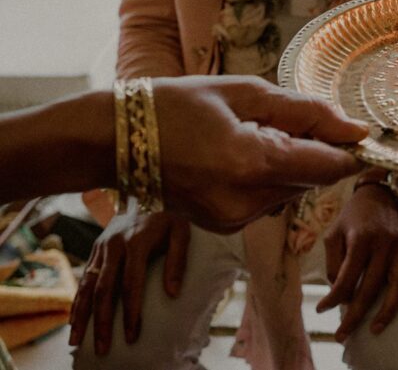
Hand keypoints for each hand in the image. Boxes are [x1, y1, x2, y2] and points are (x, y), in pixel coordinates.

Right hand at [69, 211, 189, 353]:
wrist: (148, 190)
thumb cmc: (170, 217)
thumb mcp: (181, 231)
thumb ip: (179, 260)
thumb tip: (173, 294)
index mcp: (136, 241)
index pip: (131, 284)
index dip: (131, 311)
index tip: (132, 336)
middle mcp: (113, 245)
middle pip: (104, 290)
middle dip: (102, 322)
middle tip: (102, 348)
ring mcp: (101, 247)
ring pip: (87, 286)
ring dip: (81, 316)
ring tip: (76, 342)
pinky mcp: (95, 250)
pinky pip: (83, 279)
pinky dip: (77, 301)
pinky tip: (74, 321)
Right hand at [153, 76, 367, 232]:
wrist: (115, 141)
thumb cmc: (176, 105)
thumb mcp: (245, 93)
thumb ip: (306, 111)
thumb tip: (354, 128)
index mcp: (252, 164)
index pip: (329, 166)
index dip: (350, 148)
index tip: (358, 130)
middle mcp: (246, 202)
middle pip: (314, 179)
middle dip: (313, 149)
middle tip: (278, 118)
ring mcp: (234, 220)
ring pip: (294, 191)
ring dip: (290, 164)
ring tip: (249, 134)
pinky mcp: (226, 228)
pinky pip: (270, 201)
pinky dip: (268, 178)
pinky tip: (237, 155)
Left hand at [317, 183, 397, 340]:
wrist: (382, 192)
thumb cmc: (353, 215)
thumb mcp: (334, 232)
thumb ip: (333, 261)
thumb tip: (338, 291)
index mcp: (361, 238)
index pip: (346, 277)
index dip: (333, 297)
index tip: (322, 309)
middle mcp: (383, 244)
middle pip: (371, 287)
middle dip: (356, 314)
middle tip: (343, 333)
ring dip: (388, 310)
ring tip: (376, 328)